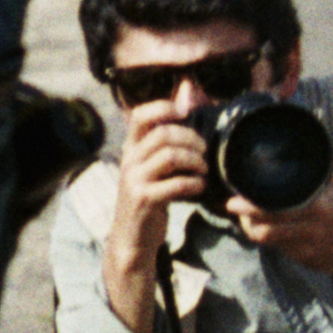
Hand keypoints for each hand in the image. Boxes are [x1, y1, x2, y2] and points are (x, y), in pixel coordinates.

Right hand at [95, 100, 217, 332]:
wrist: (132, 239)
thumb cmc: (149, 198)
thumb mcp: (152, 166)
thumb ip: (167, 138)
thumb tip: (187, 94)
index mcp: (130, 148)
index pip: (140, 115)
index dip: (163, 107)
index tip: (184, 113)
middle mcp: (129, 160)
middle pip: (164, 134)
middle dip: (191, 140)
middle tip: (203, 152)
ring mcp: (134, 180)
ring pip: (171, 155)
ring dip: (195, 161)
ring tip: (203, 170)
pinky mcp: (144, 199)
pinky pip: (176, 183)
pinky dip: (194, 183)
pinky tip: (199, 187)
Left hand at [228, 159, 332, 288]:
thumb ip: (322, 161)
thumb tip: (311, 133)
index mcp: (318, 208)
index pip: (278, 208)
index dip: (254, 206)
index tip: (238, 196)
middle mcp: (310, 230)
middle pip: (267, 229)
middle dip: (246, 218)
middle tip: (233, 205)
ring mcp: (306, 248)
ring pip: (269, 242)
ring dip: (253, 229)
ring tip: (244, 216)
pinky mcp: (304, 260)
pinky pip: (279, 249)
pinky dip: (269, 239)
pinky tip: (263, 228)